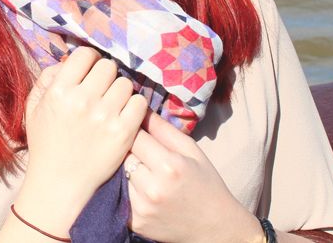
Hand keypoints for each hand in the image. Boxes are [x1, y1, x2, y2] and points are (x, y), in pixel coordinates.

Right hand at [14, 49, 147, 236]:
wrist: (59, 183)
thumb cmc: (45, 143)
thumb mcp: (34, 107)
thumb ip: (47, 77)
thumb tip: (69, 61)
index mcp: (59, 91)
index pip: (85, 55)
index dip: (89, 59)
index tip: (90, 70)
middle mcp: (82, 100)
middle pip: (108, 66)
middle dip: (105, 75)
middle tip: (101, 89)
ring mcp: (105, 117)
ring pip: (125, 83)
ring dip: (119, 91)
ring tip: (112, 104)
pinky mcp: (123, 133)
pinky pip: (140, 103)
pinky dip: (134, 106)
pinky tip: (123, 115)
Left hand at [126, 113, 262, 242]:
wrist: (214, 228)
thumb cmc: (205, 183)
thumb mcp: (191, 151)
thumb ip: (163, 128)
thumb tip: (139, 105)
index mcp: (169, 166)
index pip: (134, 135)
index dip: (132, 128)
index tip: (133, 126)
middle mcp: (153, 188)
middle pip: (122, 155)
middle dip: (126, 148)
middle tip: (134, 147)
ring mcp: (141, 207)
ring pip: (118, 174)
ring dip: (123, 168)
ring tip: (137, 167)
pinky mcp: (135, 222)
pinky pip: (118, 196)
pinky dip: (123, 188)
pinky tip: (136, 186)